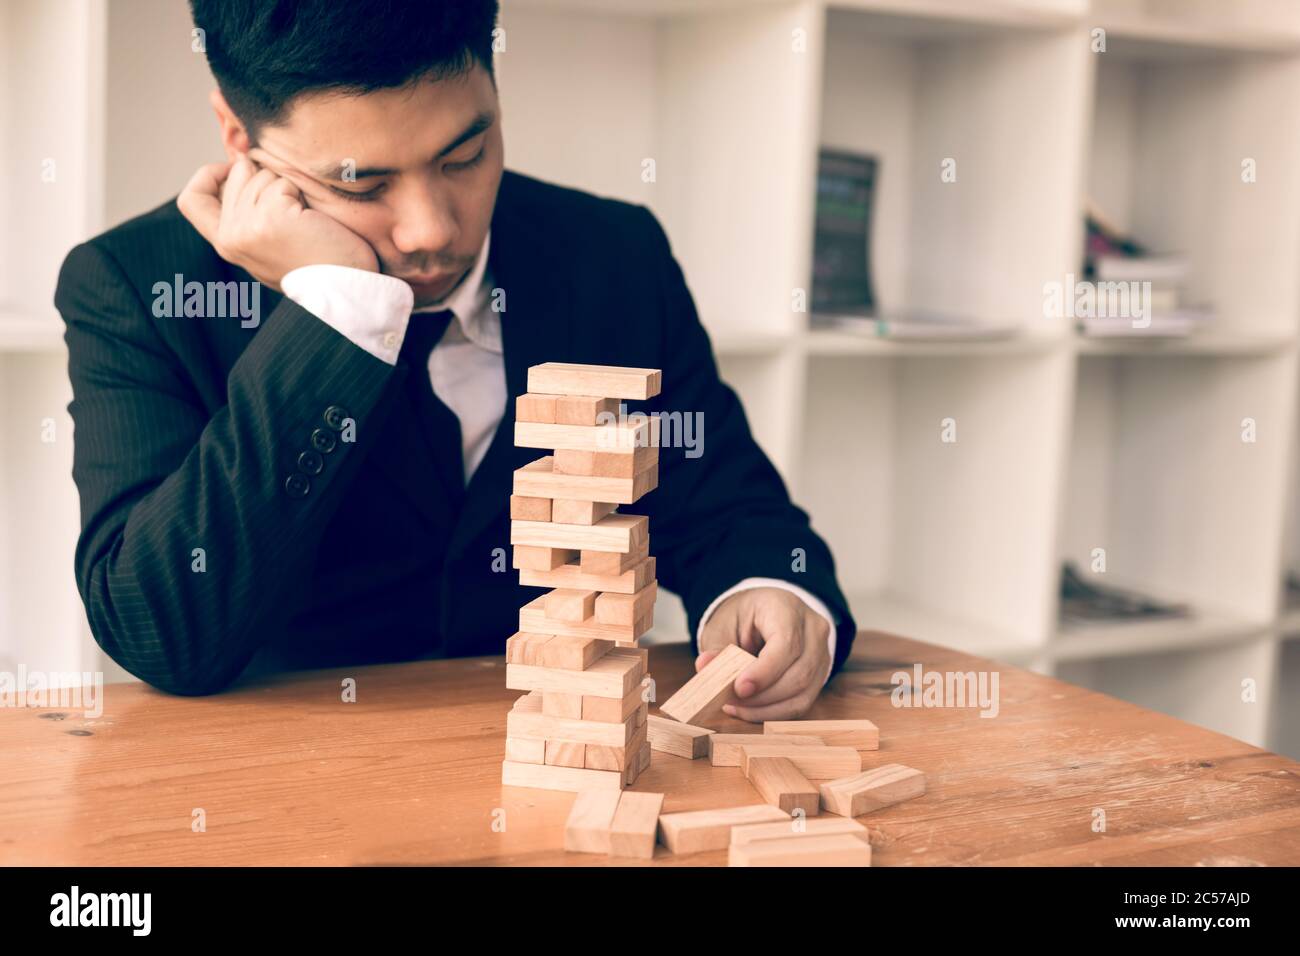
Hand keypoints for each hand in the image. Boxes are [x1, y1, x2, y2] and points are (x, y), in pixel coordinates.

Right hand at [176, 154, 377, 290]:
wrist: (345, 289)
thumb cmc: (321, 262)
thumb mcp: (272, 240)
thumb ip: (248, 211)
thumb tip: (241, 160)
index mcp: (227, 245)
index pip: (191, 200)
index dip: (209, 175)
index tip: (235, 169)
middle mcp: (230, 238)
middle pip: (237, 173)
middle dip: (269, 179)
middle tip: (296, 213)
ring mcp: (247, 228)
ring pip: (261, 174)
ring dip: (288, 188)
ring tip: (306, 221)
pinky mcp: (269, 218)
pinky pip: (282, 182)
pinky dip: (302, 193)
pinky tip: (312, 221)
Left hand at [696, 587, 830, 721]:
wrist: (767, 613)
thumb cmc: (745, 617)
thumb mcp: (724, 623)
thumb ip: (716, 646)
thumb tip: (704, 666)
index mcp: (788, 609)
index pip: (786, 644)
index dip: (764, 672)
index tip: (739, 689)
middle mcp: (813, 630)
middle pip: (799, 673)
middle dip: (762, 696)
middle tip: (730, 702)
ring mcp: (822, 653)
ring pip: (803, 692)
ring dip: (767, 708)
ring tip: (736, 708)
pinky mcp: (820, 675)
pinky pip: (802, 702)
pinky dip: (775, 713)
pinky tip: (749, 711)